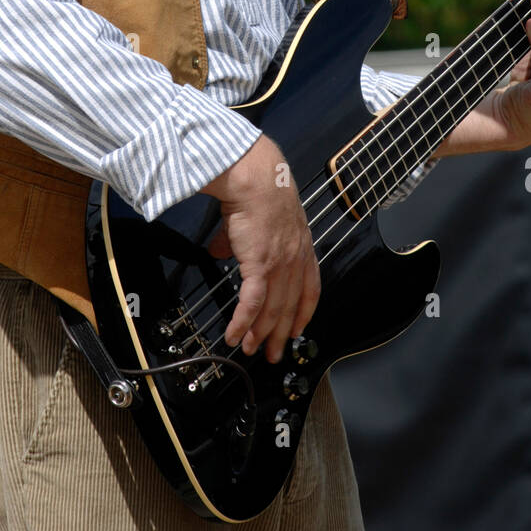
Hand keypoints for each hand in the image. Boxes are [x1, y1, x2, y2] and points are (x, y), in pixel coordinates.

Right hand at [204, 134, 320, 363]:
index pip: (309, 288)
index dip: (304, 312)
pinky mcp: (260, 265)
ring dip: (260, 334)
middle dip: (281, 333)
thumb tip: (221, 248)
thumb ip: (240, 238)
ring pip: (273, 310)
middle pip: (291, 305)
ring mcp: (280, 264)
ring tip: (251, 350)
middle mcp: (295, 258)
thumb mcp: (256, 217)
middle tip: (273, 353)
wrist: (255, 177)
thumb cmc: (257, 187)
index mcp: (301, 245)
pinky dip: (243, 322)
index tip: (297, 329)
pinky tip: (235, 336)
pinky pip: (252, 303)